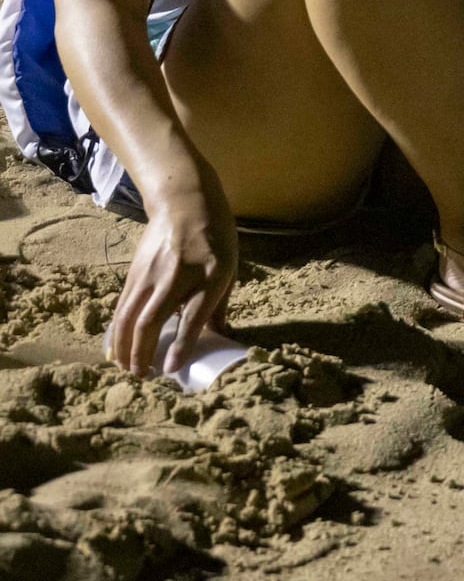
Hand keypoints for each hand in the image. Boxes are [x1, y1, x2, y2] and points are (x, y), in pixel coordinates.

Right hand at [105, 195, 238, 375]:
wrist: (185, 204)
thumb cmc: (215, 240)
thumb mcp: (230, 269)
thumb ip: (220, 305)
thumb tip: (221, 338)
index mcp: (210, 278)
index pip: (192, 318)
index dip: (181, 346)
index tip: (170, 369)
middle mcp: (177, 277)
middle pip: (151, 321)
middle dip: (142, 353)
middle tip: (142, 376)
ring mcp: (151, 275)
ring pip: (129, 316)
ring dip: (124, 346)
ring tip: (126, 368)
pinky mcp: (134, 273)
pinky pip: (123, 307)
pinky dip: (118, 330)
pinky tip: (117, 346)